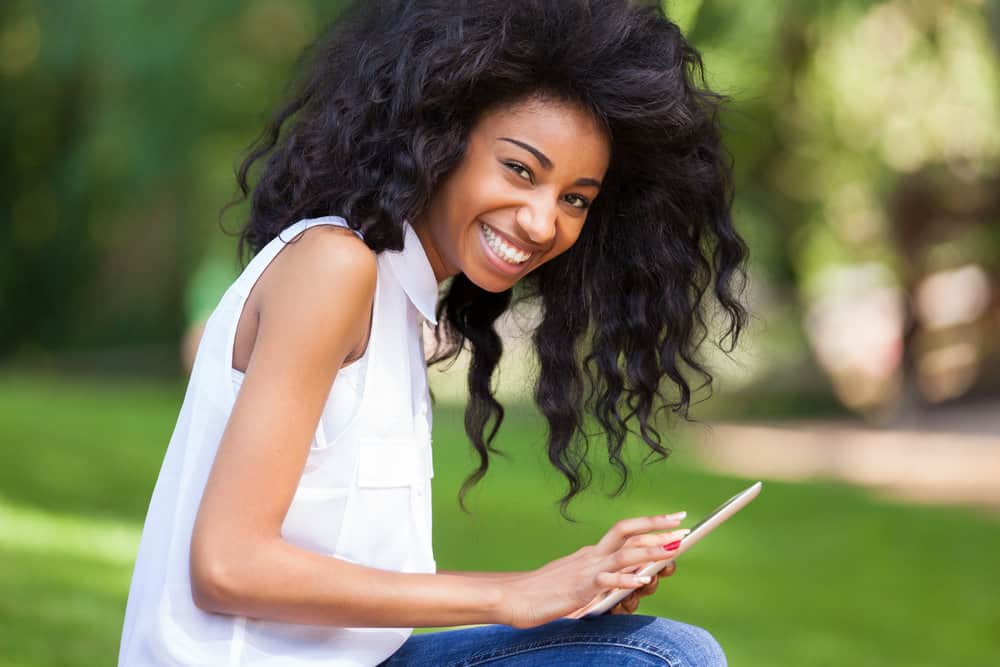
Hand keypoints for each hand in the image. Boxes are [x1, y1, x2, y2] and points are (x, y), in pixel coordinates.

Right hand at [500, 512, 688, 628]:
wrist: (515, 597)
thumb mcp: (580, 582)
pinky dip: (626, 581)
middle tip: (683, 527)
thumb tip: (637, 578)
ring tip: (674, 550)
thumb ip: (605, 579)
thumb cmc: (546, 592)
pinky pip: (606, 582)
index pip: (625, 530)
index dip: (651, 523)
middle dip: (657, 528)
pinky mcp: (579, 588)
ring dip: (651, 551)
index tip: (675, 519)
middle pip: (627, 532)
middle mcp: (592, 555)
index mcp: (592, 553)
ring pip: (624, 555)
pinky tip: (643, 581)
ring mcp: (586, 570)